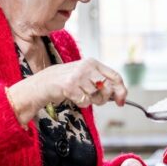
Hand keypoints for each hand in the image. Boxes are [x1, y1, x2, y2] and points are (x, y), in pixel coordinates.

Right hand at [6, 58, 125, 125]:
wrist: (46, 82)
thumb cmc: (69, 81)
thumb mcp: (87, 77)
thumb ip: (104, 84)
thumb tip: (121, 98)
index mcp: (92, 62)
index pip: (115, 76)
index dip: (120, 90)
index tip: (121, 101)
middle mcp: (86, 67)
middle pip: (107, 88)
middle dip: (104, 98)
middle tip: (96, 99)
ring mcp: (77, 76)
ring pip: (96, 96)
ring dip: (91, 101)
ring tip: (81, 95)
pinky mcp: (70, 86)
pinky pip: (85, 101)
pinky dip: (81, 103)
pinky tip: (74, 97)